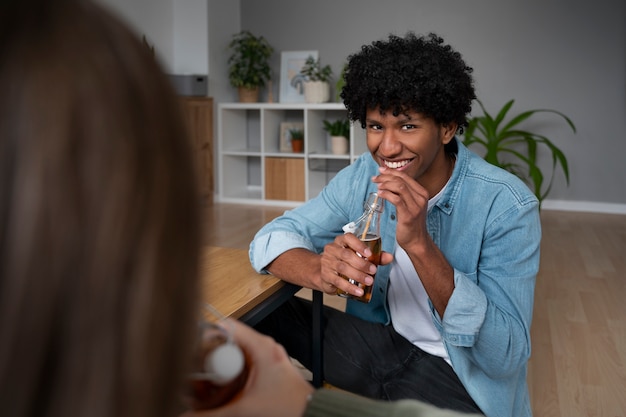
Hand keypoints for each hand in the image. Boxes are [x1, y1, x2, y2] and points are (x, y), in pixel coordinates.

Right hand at [180, 320, 313, 416]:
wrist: (311, 415)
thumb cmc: (289, 408)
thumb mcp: (244, 410)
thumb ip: (210, 414)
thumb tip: (185, 414)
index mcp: (260, 346)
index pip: (226, 326)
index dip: (205, 338)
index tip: (191, 356)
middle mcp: (264, 346)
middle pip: (226, 340)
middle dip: (208, 356)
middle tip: (195, 374)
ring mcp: (266, 355)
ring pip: (233, 351)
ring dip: (218, 366)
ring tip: (205, 383)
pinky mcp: (267, 366)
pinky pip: (242, 361)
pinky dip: (229, 372)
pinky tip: (221, 389)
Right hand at [319, 233, 391, 296]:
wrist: (325, 272)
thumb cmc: (345, 261)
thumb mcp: (359, 256)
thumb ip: (375, 257)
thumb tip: (389, 257)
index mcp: (341, 241)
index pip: (348, 238)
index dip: (359, 245)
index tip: (369, 254)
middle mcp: (332, 250)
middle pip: (346, 255)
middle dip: (362, 264)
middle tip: (373, 271)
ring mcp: (327, 262)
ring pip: (342, 268)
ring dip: (357, 275)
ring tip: (369, 281)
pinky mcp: (325, 275)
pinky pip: (338, 281)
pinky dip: (349, 287)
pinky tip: (358, 291)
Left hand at [373, 166, 428, 249]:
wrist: (416, 241)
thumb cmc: (411, 223)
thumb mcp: (410, 205)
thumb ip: (404, 194)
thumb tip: (389, 181)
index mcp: (422, 193)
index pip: (405, 176)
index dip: (391, 172)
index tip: (380, 171)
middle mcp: (421, 198)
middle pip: (401, 180)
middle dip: (385, 177)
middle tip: (375, 178)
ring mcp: (415, 206)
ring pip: (399, 187)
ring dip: (385, 184)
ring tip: (377, 185)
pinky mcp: (408, 215)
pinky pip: (396, 199)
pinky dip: (386, 194)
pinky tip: (380, 194)